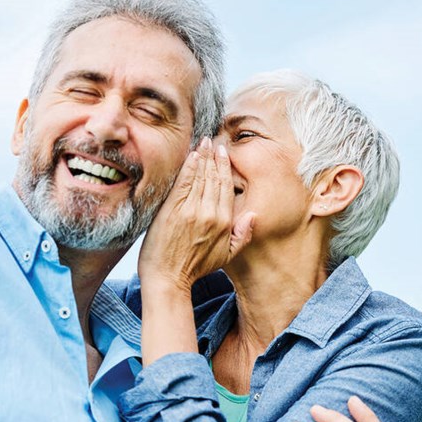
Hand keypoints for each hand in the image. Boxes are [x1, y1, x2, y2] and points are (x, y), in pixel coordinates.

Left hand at [138, 137, 254, 291]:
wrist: (168, 279)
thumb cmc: (195, 269)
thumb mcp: (226, 256)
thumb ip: (242, 236)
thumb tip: (253, 215)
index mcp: (225, 223)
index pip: (227, 188)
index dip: (225, 168)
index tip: (223, 154)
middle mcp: (210, 214)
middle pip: (214, 178)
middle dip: (214, 157)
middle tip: (213, 142)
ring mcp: (191, 210)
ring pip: (200, 177)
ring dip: (202, 157)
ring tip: (203, 143)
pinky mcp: (173, 210)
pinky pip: (183, 182)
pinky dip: (188, 166)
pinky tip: (191, 155)